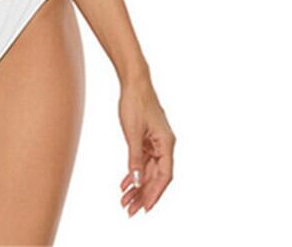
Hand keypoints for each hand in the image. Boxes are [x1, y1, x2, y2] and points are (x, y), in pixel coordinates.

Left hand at [118, 76, 174, 214]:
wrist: (134, 82)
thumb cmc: (135, 102)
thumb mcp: (132, 132)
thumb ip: (135, 157)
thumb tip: (137, 180)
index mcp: (167, 143)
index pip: (164, 176)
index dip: (156, 194)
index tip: (146, 208)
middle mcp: (164, 145)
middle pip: (156, 176)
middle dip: (143, 194)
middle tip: (130, 210)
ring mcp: (156, 142)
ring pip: (148, 170)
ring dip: (137, 186)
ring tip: (125, 201)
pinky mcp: (147, 138)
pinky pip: (142, 161)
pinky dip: (134, 172)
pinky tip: (125, 183)